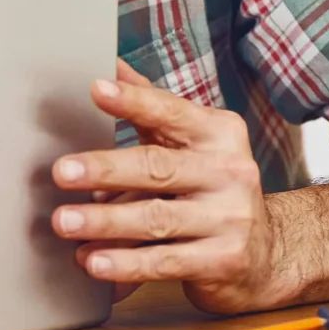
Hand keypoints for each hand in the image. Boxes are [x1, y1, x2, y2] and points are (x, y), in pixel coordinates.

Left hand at [47, 61, 288, 313]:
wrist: (268, 253)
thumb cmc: (211, 188)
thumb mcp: (191, 142)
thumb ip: (152, 107)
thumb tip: (111, 65)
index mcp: (219, 133)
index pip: (170, 112)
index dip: (133, 101)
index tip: (96, 89)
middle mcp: (230, 172)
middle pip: (157, 167)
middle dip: (105, 169)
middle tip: (61, 172)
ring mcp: (230, 219)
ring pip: (156, 218)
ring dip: (105, 221)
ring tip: (64, 221)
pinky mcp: (224, 260)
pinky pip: (165, 261)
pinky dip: (125, 264)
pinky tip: (93, 262)